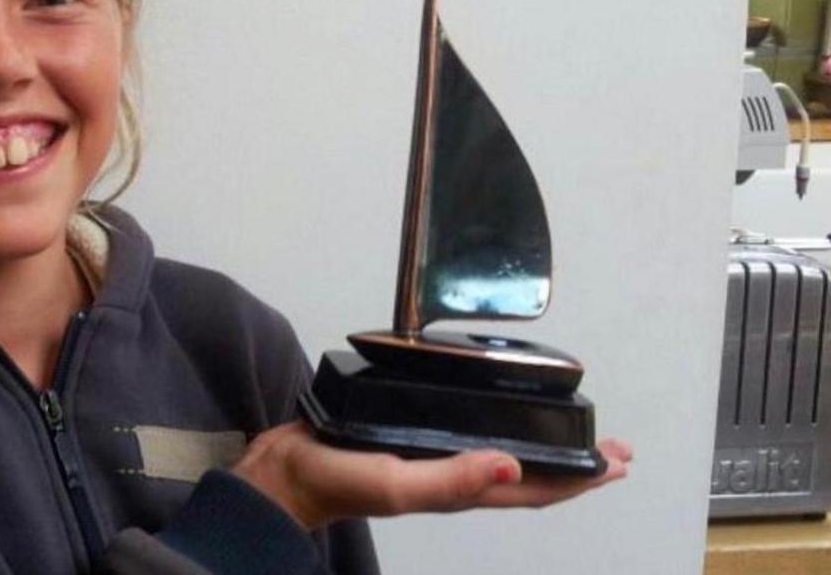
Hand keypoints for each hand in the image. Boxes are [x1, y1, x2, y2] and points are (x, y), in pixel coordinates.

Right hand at [232, 421, 631, 529]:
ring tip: (566, 428)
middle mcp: (452, 474)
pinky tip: (490, 410)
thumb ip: (452, 479)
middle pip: (526, 473)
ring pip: (499, 453)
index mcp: (458, 489)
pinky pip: (464, 432)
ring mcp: (431, 456)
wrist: (283, 473)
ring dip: (537, 443)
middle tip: (613, 445)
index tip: (618, 461)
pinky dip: (491, 424)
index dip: (579, 479)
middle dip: (572, 463)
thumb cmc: (338, 481)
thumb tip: (516, 468)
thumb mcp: (398, 483)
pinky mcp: (408, 436)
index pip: (533, 490)